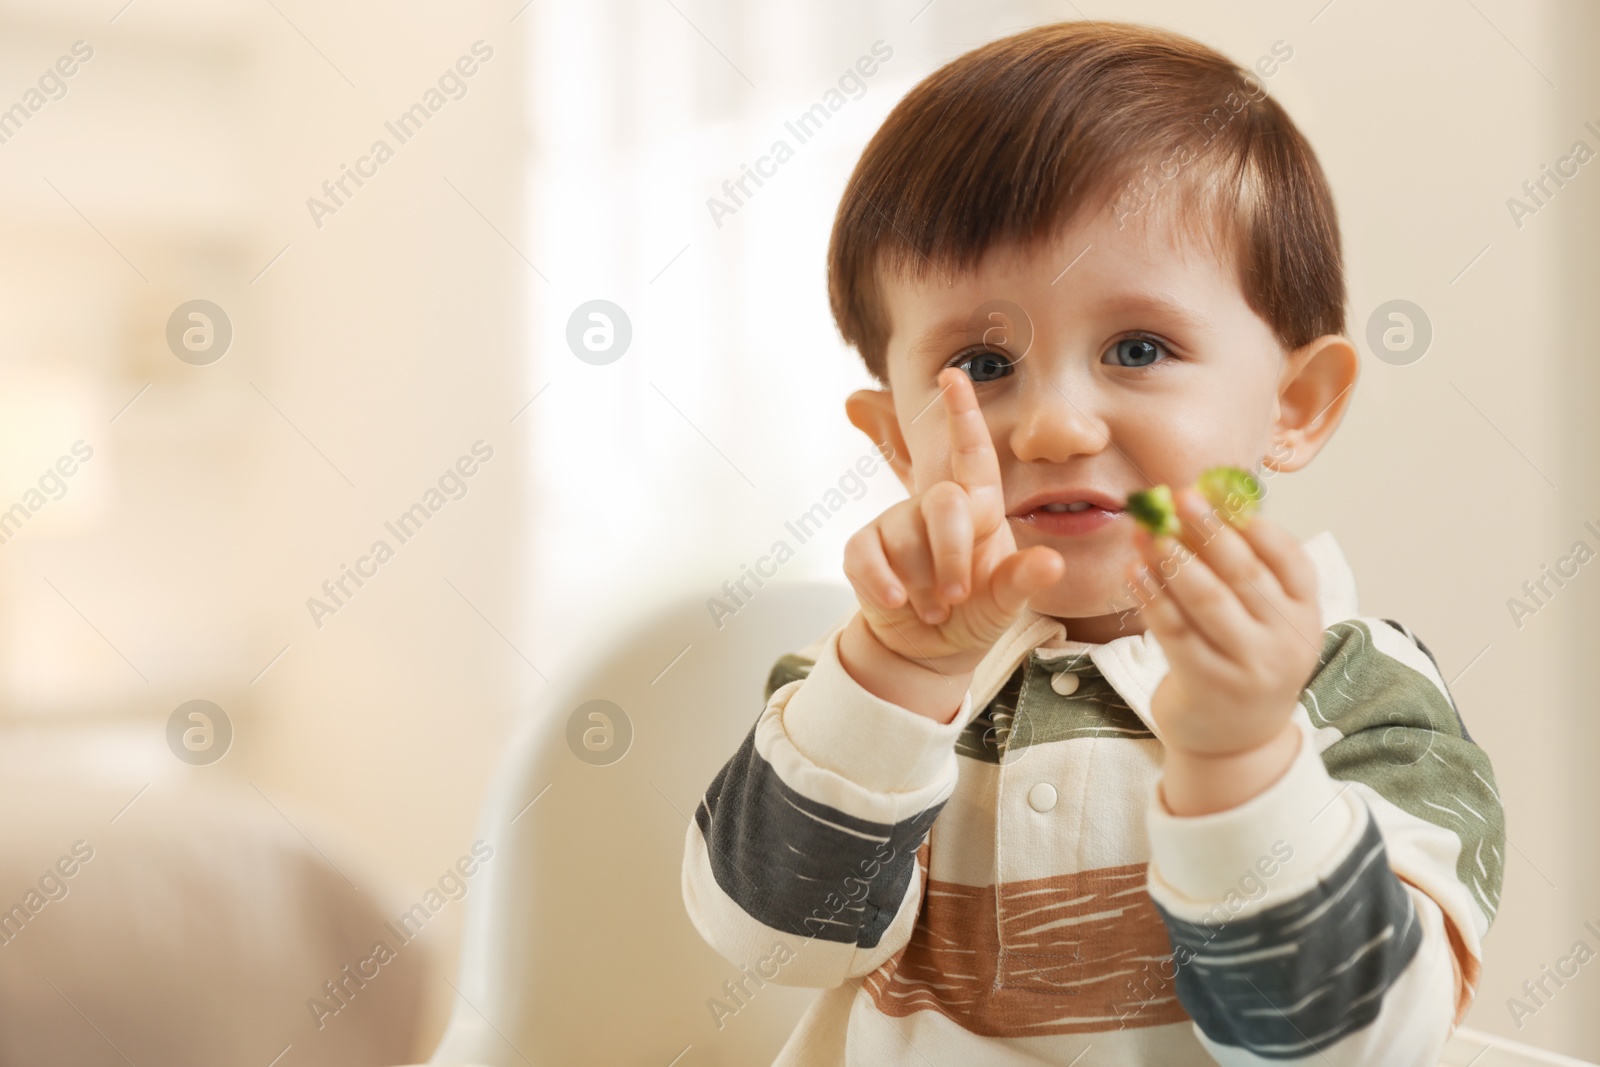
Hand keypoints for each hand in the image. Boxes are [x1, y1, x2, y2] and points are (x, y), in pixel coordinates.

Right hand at [843, 368, 1065, 675]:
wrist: (929, 648)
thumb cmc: (974, 613)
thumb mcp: (1005, 602)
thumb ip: (1022, 582)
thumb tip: (1052, 563)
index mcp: (979, 507)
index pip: (972, 452)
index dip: (962, 413)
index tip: (953, 375)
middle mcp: (937, 505)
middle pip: (943, 503)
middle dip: (951, 554)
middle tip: (956, 596)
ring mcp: (897, 524)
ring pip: (905, 536)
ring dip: (922, 583)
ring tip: (934, 608)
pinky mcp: (864, 549)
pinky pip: (868, 556)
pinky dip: (883, 584)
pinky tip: (897, 602)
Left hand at [1130, 486, 1322, 771]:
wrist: (1236, 741)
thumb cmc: (1243, 662)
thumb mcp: (1262, 620)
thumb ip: (1241, 570)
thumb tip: (1200, 504)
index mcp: (1306, 615)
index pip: (1290, 560)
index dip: (1253, 523)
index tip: (1218, 492)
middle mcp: (1285, 640)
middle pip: (1244, 574)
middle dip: (1208, 530)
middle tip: (1177, 496)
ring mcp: (1248, 666)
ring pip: (1208, 601)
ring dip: (1174, 560)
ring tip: (1147, 530)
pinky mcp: (1207, 684)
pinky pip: (1174, 631)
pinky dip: (1151, 597)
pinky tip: (1133, 571)